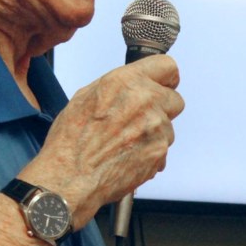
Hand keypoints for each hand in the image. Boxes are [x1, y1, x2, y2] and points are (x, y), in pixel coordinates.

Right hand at [19, 55, 183, 228]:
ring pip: (168, 126)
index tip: (163, 85)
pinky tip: (128, 156)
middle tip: (140, 120)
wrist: (70, 178)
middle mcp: (145, 100)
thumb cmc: (71, 141)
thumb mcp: (85, 97)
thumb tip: (131, 85)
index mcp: (125, 81)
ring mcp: (156, 126)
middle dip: (161, 108)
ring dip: (154, 133)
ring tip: (126, 143)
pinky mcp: (159, 150)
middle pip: (174, 99)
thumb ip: (117, 87)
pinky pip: (163, 148)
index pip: (167, 67)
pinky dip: (150, 153)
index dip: (165, 78)